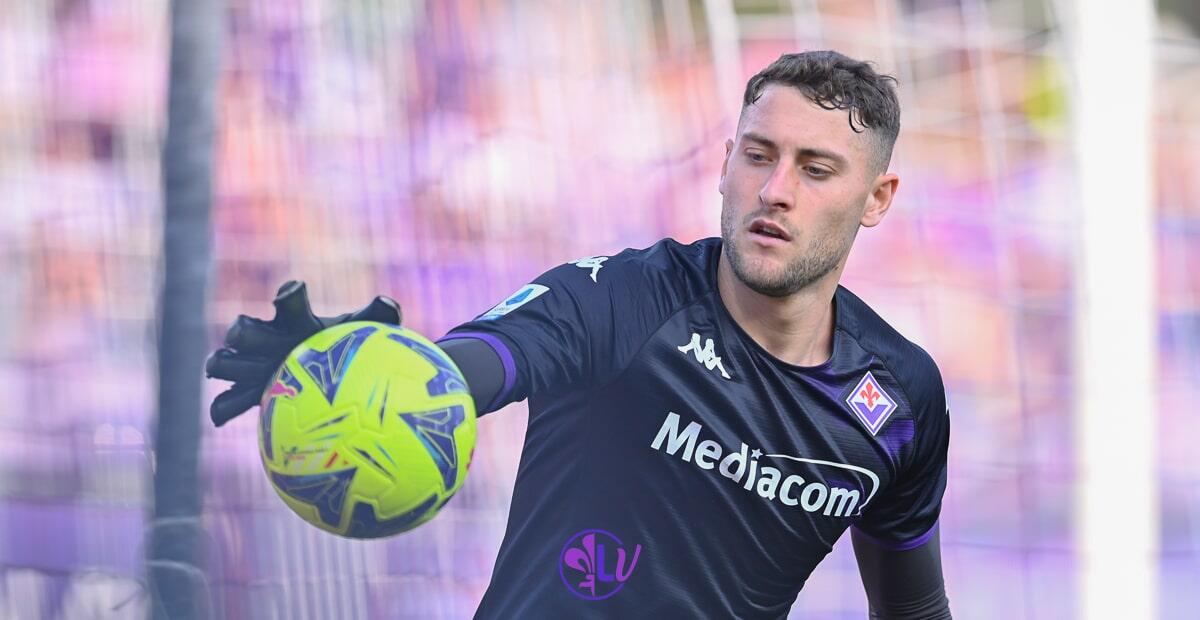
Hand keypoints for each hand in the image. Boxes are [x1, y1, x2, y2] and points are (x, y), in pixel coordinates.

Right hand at [205, 280, 401, 426]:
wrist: (324, 376)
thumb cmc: (343, 349)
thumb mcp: (361, 335)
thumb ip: (378, 318)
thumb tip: (389, 304)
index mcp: (295, 322)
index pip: (292, 302)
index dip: (291, 294)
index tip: (295, 291)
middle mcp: (268, 339)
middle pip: (245, 331)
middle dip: (240, 331)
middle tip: (239, 335)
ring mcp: (253, 366)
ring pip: (227, 363)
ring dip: (225, 365)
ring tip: (220, 369)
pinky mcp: (247, 393)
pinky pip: (228, 402)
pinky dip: (222, 408)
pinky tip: (218, 419)